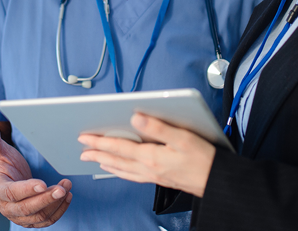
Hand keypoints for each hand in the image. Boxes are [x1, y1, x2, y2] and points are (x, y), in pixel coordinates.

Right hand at [0, 123, 71, 227]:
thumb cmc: (4, 164)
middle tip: (62, 188)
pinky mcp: (31, 219)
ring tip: (67, 187)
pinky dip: (58, 211)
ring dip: (55, 204)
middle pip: (27, 208)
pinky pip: (45, 221)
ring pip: (38, 216)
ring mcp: (19, 216)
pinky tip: (67, 197)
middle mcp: (8, 207)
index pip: (12, 193)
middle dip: (46, 199)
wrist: (6, 181)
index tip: (43, 183)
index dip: (27, 189)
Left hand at [78, 113, 215, 197]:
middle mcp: (148, 168)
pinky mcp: (158, 178)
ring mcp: (152, 175)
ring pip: (122, 169)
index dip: (100, 141)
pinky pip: (132, 176)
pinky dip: (120, 171)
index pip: (119, 147)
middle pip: (116, 160)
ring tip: (95, 159)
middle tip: (82, 150)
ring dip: (106, 163)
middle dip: (97, 153)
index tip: (85, 137)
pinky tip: (119, 169)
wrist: (215, 180)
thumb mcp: (182, 137)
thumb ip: (157, 126)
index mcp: (151, 156)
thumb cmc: (202, 158)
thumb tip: (135, 117)